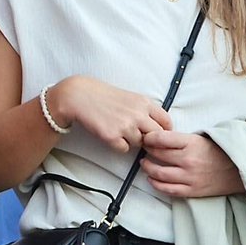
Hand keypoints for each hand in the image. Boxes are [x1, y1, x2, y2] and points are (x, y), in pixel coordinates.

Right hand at [48, 75, 172, 152]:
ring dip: (131, 140)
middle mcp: (137, 114)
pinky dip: (118, 144)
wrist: (79, 96)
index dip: (163, 130)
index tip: (158, 133)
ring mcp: (125, 126)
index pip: (166, 121)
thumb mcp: (129, 96)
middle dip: (149, 139)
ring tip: (119, 129)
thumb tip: (157, 126)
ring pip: (139, 144)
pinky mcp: (113, 136)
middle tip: (140, 137)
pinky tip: (110, 133)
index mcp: (143, 102)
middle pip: (156, 136)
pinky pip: (124, 149)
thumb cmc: (103, 95)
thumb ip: (144, 109)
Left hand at [141, 130, 244, 197]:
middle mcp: (188, 160)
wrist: (239, 170)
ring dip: (148, 168)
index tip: (145, 137)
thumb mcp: (201, 137)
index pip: (161, 138)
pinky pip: (169, 189)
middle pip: (157, 155)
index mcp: (191, 143)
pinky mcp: (192, 190)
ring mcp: (190, 177)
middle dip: (147, 150)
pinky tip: (152, 179)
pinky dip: (156, 185)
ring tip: (144, 163)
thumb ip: (180, 138)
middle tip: (143, 148)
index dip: (149, 137)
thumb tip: (158, 137)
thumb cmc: (219, 151)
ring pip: (159, 174)